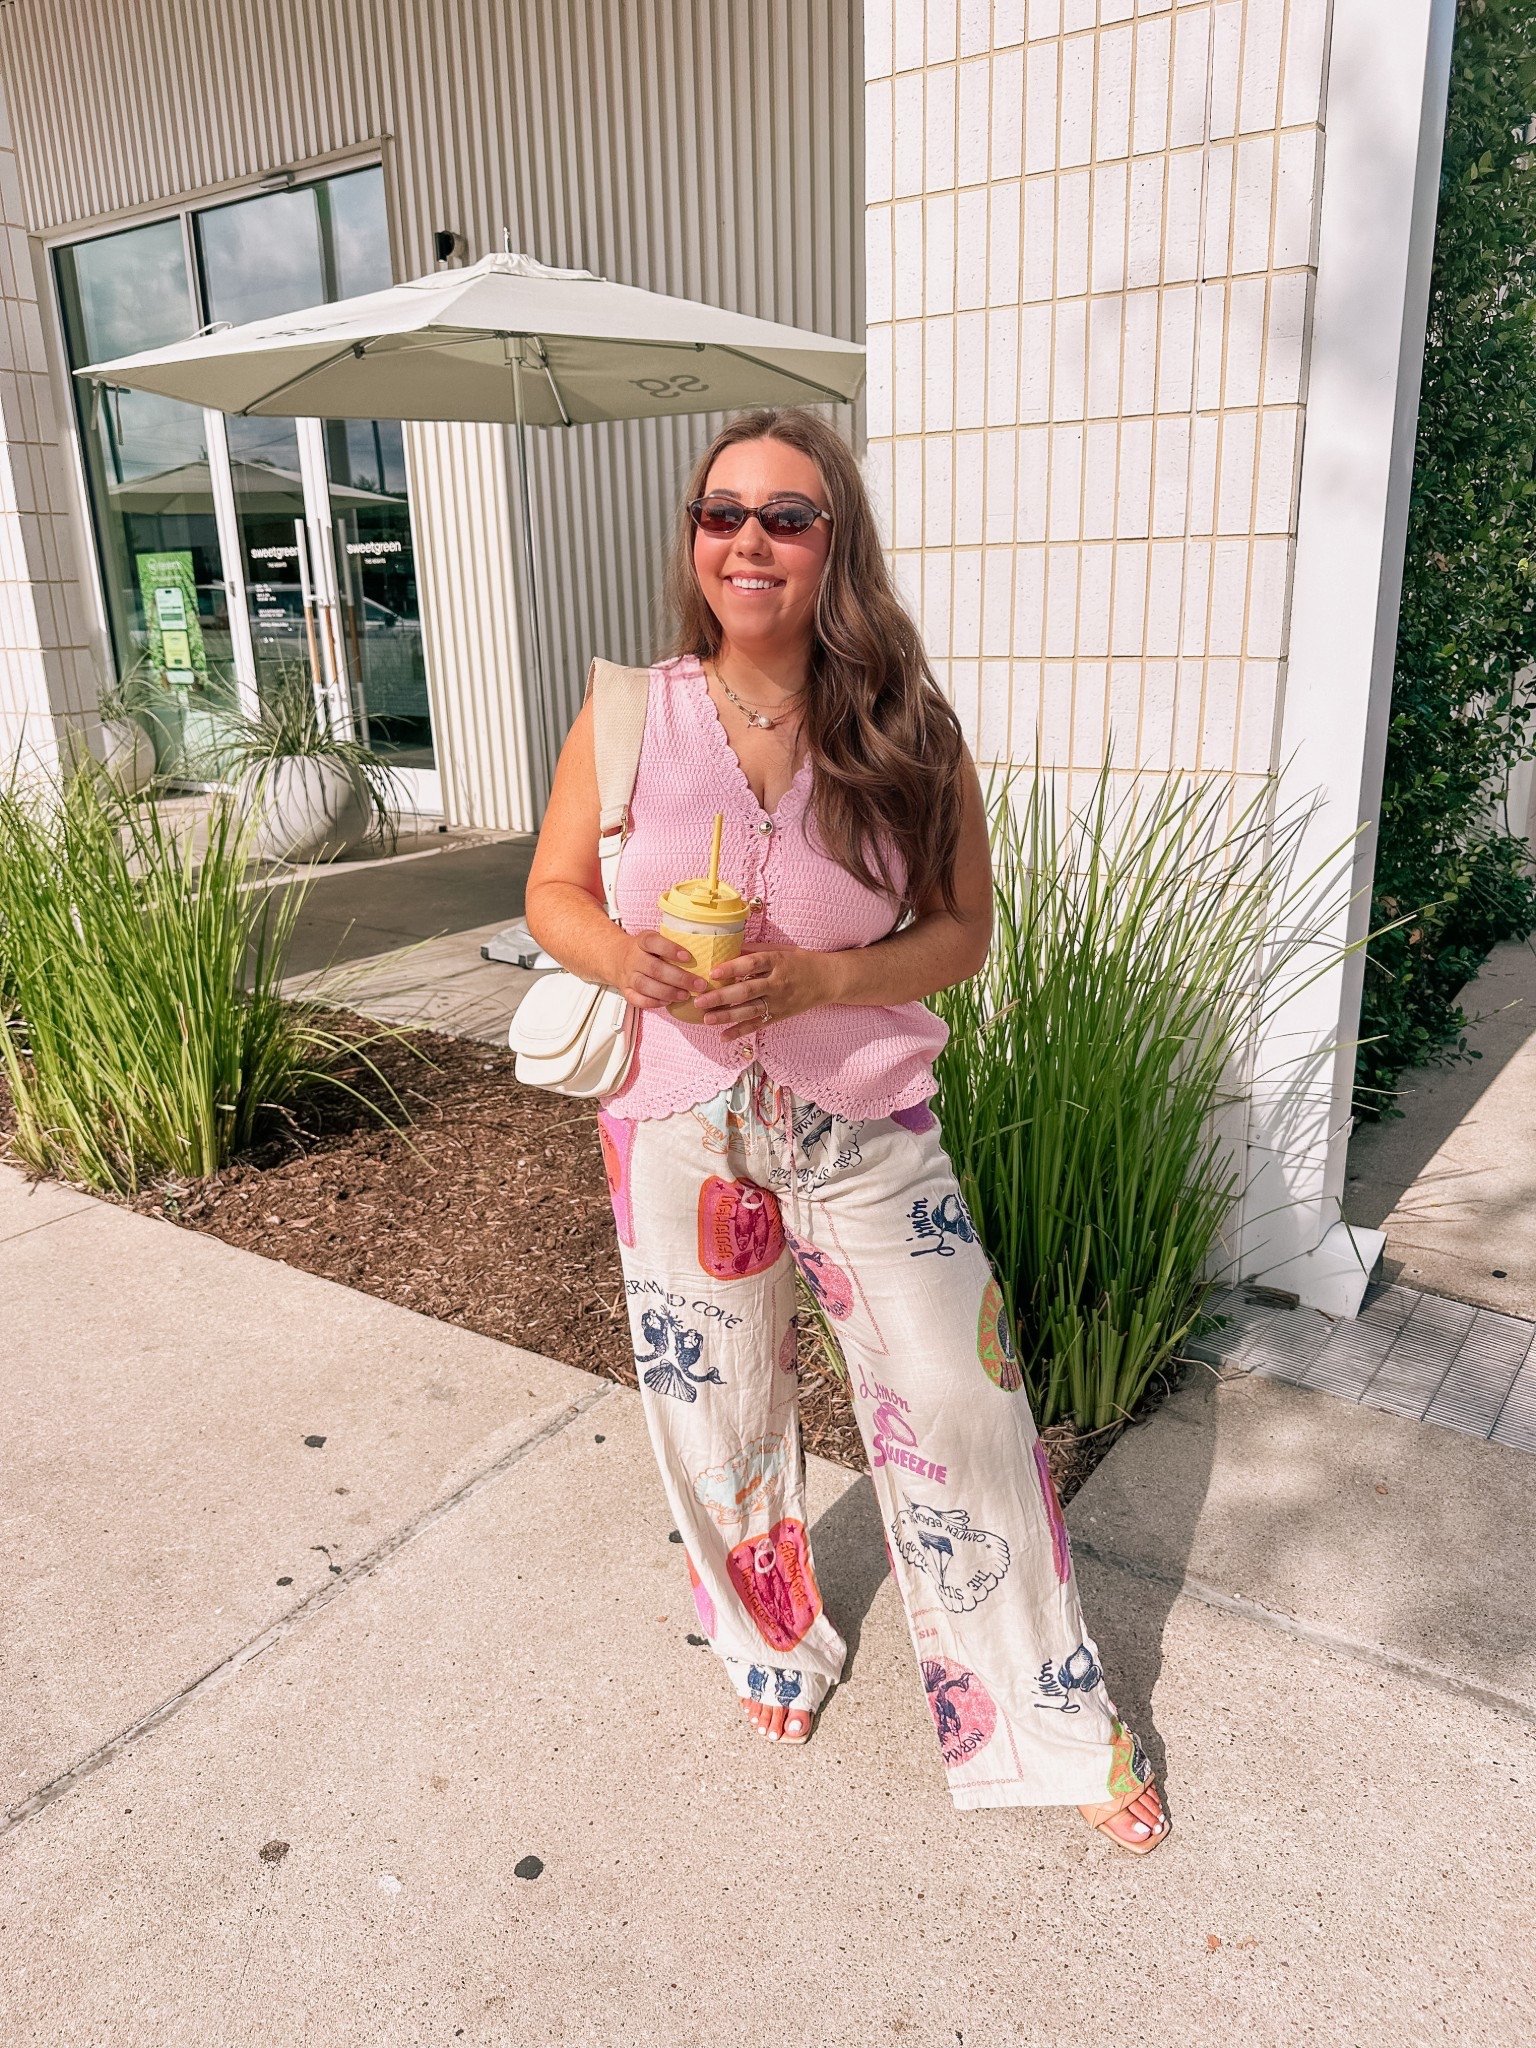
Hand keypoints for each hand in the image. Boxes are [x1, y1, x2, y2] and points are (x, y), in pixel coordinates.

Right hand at [614, 930, 712, 1010]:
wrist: (616, 958)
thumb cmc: (646, 950)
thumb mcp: (655, 940)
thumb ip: (673, 943)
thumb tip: (706, 948)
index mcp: (642, 942)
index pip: (653, 942)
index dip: (670, 949)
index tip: (688, 957)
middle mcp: (633, 958)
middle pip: (654, 968)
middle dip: (679, 978)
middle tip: (699, 984)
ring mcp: (628, 976)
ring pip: (645, 985)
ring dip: (668, 992)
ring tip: (686, 995)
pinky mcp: (626, 991)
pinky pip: (637, 999)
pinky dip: (652, 1002)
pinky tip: (668, 1002)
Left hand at [692, 945, 835, 1042]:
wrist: (828, 979)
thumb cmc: (800, 961)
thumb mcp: (781, 950)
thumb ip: (755, 952)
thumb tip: (727, 949)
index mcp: (777, 961)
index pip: (753, 964)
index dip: (733, 967)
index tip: (713, 972)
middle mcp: (778, 982)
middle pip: (747, 991)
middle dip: (722, 997)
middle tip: (700, 1001)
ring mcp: (779, 1002)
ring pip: (750, 1011)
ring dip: (727, 1017)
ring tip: (706, 1019)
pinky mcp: (779, 1015)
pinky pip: (758, 1025)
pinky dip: (740, 1032)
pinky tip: (723, 1036)